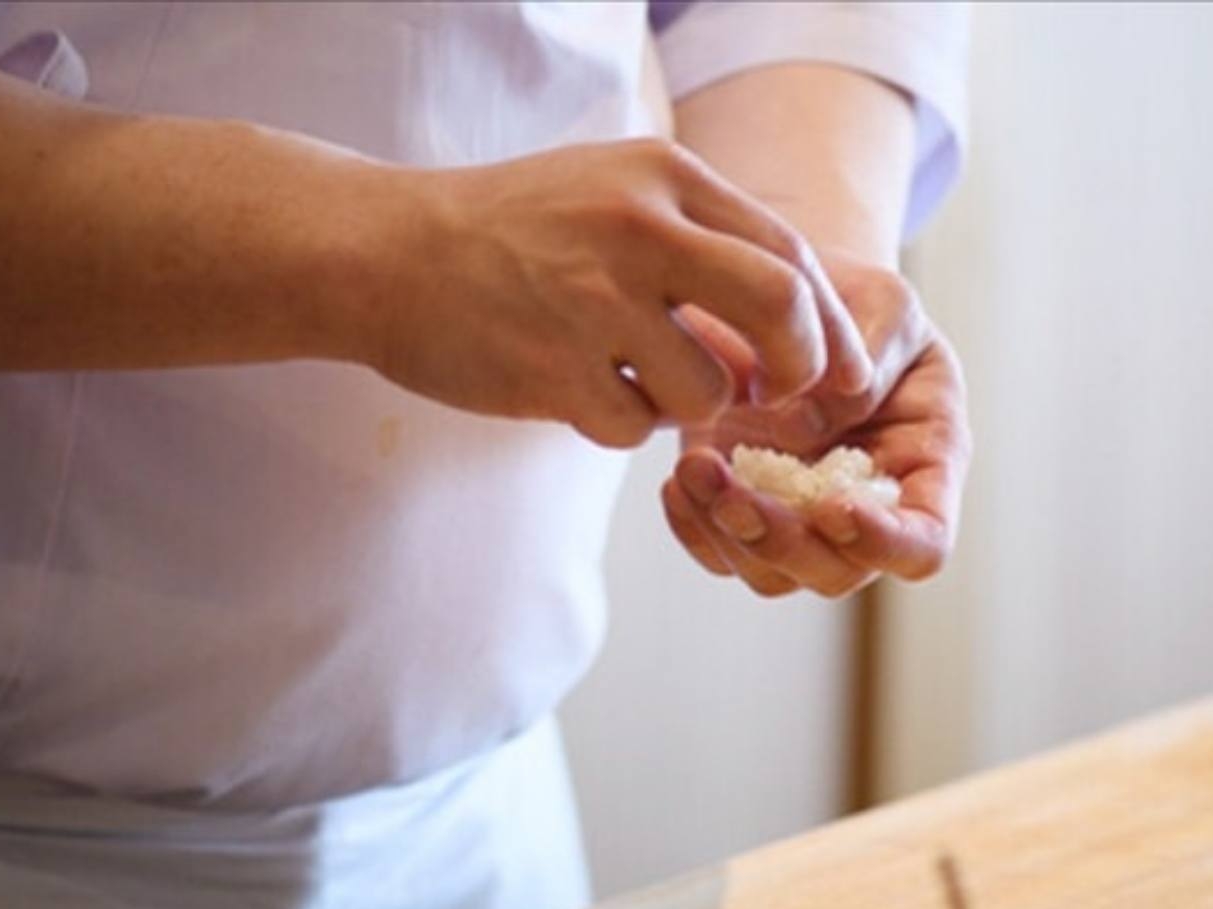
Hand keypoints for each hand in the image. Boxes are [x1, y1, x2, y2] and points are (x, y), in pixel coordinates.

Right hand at [368, 139, 871, 447]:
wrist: (386, 253)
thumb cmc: (514, 230)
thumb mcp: (615, 193)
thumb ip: (703, 242)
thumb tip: (795, 325)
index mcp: (664, 177)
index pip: (789, 253)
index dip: (824, 324)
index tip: (826, 367)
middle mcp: (637, 228)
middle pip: (778, 308)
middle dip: (798, 366)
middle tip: (778, 396)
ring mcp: (592, 301)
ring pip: (706, 389)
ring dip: (688, 405)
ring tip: (639, 381)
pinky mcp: (551, 370)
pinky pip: (634, 427)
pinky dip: (622, 424)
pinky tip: (584, 392)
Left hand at [660, 250, 970, 596]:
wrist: (792, 301)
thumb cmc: (857, 303)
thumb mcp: (882, 301)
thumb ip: (869, 351)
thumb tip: (815, 421)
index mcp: (926, 463)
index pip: (924, 542)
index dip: (884, 542)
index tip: (831, 505)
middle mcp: (869, 508)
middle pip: (836, 572)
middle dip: (781, 541)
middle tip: (731, 491)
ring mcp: (805, 519)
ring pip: (772, 575)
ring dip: (728, 534)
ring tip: (692, 467)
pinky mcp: (749, 513)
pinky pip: (721, 553)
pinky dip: (695, 527)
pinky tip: (680, 480)